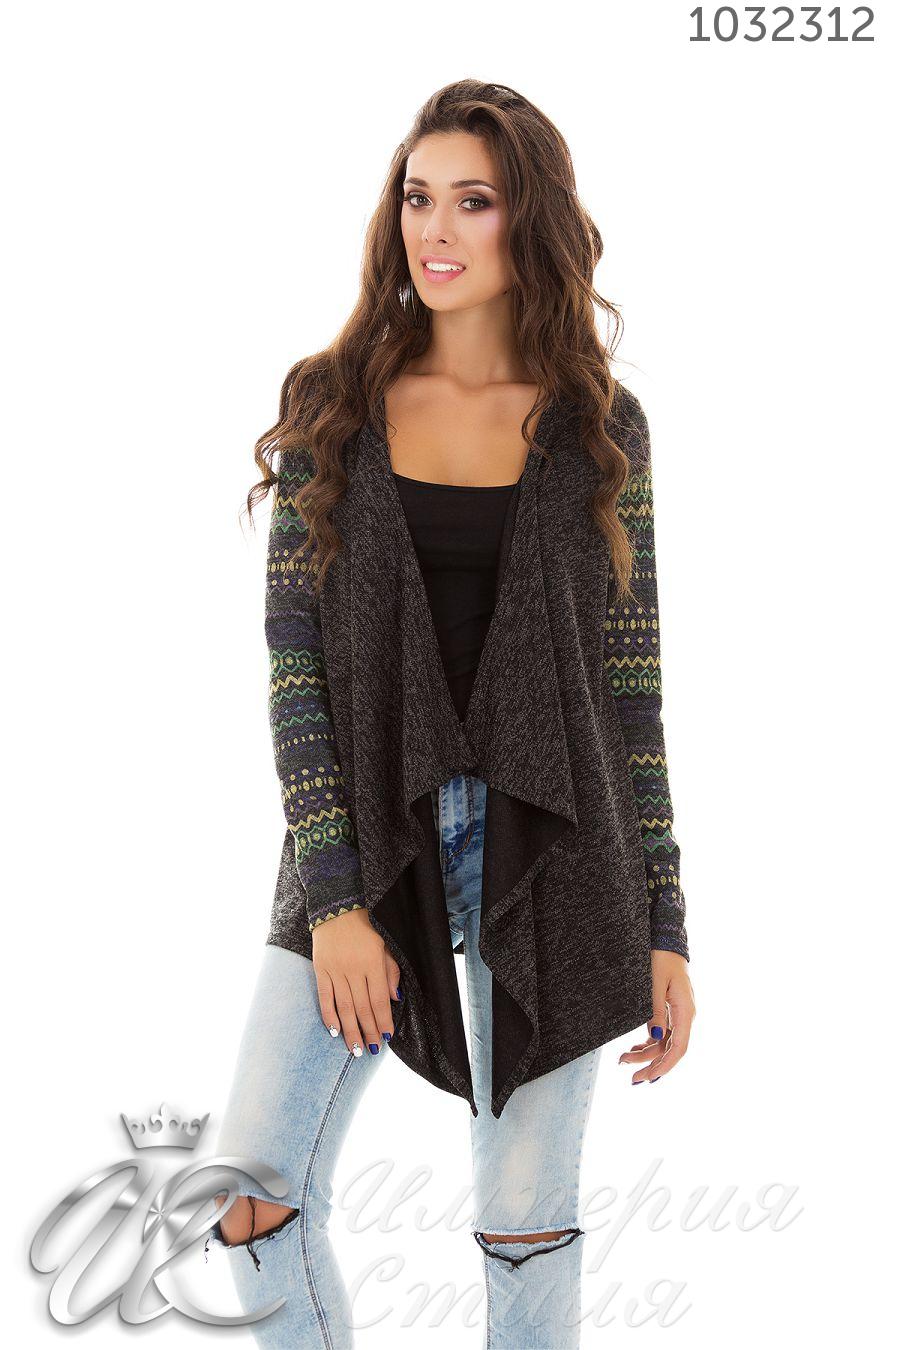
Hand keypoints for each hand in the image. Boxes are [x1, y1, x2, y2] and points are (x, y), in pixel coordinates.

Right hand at [312, 907, 402, 1056]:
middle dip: (368, 1032)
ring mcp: (335, 970)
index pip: (379, 1000)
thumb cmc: (365, 929)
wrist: (336, 909)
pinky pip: (324, 997)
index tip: (387, 1037)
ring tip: (355, 1049)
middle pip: (362, 1008)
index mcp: (372, 962)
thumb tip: (395, 999)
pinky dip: (329, 1015)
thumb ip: (390, 972)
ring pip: (344, 1007)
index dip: (383, 1021)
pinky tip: (334, 1031)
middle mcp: (353, 968)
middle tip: (372, 1050)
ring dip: (350, 1031)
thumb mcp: (385, 946)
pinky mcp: (320, 969)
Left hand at [618, 949, 695, 1083]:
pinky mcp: (670, 1010)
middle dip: (651, 1065)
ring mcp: (678, 1014)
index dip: (664, 1066)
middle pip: (670, 1049)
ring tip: (623, 1060)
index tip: (649, 1078)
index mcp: (685, 1011)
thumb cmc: (661, 958)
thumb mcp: (654, 983)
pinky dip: (648, 1042)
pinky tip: (633, 1048)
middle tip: (632, 1078)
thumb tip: (656, 1036)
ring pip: (664, 1043)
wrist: (666, 940)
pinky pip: (662, 1033)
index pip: (678, 1048)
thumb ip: (655, 1010)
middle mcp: (684, 1016)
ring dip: (646, 1054)